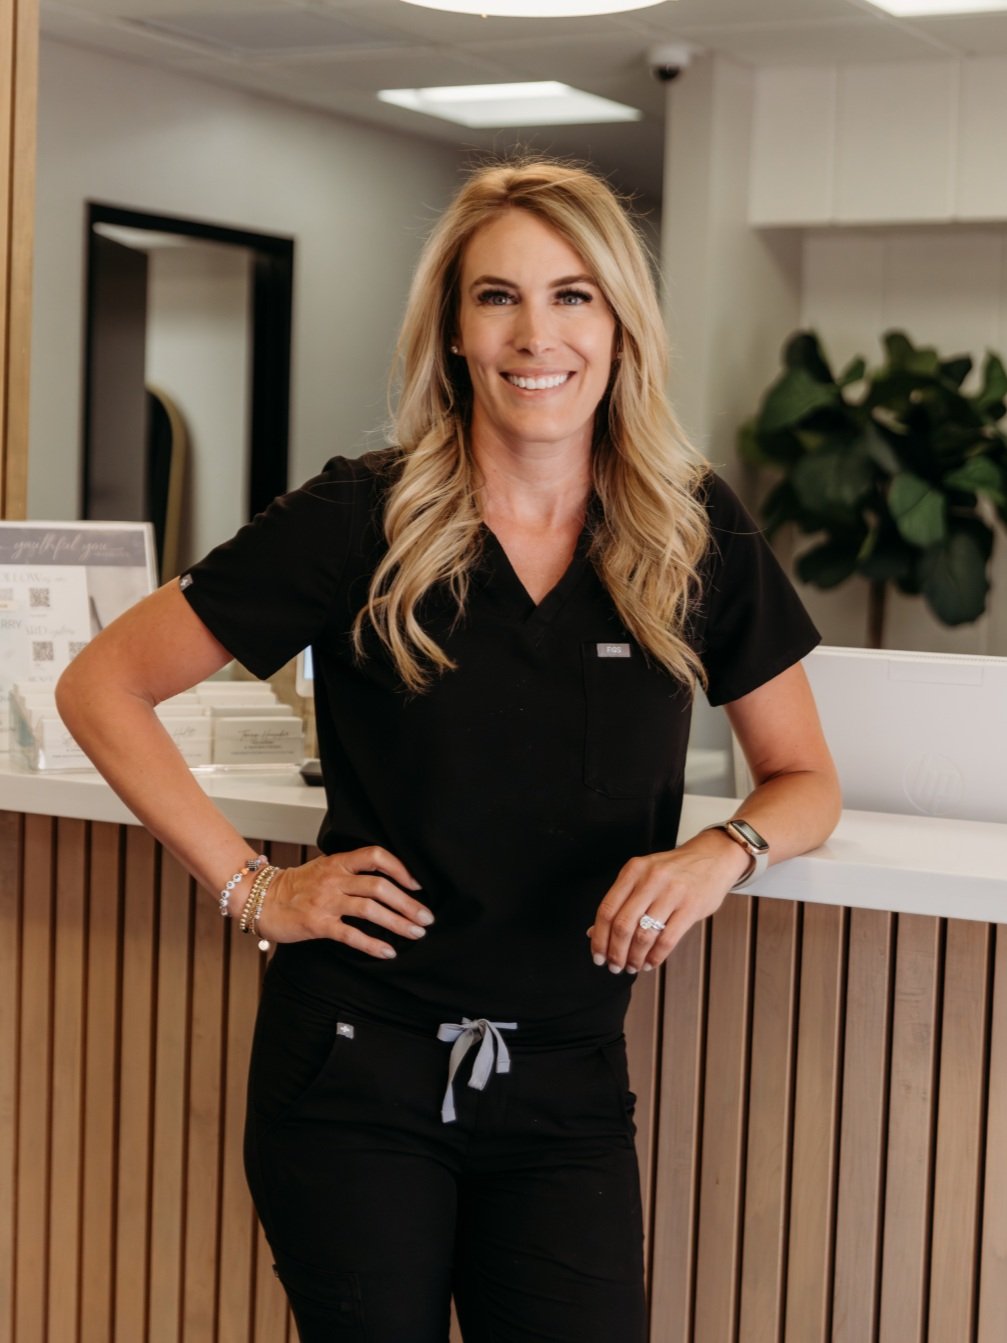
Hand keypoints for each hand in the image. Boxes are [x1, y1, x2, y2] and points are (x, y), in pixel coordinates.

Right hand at [256, 845, 433, 958]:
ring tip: (415, 934)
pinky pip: (350, 935)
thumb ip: (350, 871)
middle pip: (379, 886)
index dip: (400, 868)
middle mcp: (334, 879)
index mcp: (338, 862)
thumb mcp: (324, 869)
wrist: (260, 899)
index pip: (375, 856)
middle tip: (426, 918)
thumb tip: (386, 882)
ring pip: (369, 909)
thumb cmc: (296, 886)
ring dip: (397, 922)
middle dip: (408, 903)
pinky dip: (372, 944)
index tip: (417, 884)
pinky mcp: (317, 924)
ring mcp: (326, 901)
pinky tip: (388, 951)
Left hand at [588, 831, 749, 974]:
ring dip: (634, 957)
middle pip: (622, 924)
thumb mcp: (644, 876)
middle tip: (614, 967)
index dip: (599, 938)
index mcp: (633, 870)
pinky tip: (650, 962)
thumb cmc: (674, 871)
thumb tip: (595, 932)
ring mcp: (672, 892)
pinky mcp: (691, 907)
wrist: (713, 857)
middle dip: (615, 952)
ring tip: (632, 966)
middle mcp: (650, 879)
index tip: (597, 955)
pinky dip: (655, 956)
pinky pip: (667, 939)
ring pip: (644, 935)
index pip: (606, 909)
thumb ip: (621, 901)